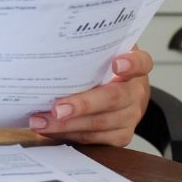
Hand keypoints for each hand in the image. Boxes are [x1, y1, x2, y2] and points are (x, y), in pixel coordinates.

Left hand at [28, 47, 152, 145]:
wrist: (126, 97)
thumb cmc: (105, 71)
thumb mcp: (105, 54)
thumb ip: (90, 49)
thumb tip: (51, 42)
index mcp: (135, 68)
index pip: (141, 62)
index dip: (131, 63)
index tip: (116, 64)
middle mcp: (136, 93)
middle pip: (112, 98)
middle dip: (82, 105)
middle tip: (57, 109)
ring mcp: (130, 116)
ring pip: (99, 123)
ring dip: (66, 125)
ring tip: (40, 121)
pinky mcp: (121, 136)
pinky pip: (93, 138)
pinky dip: (68, 135)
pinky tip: (49, 130)